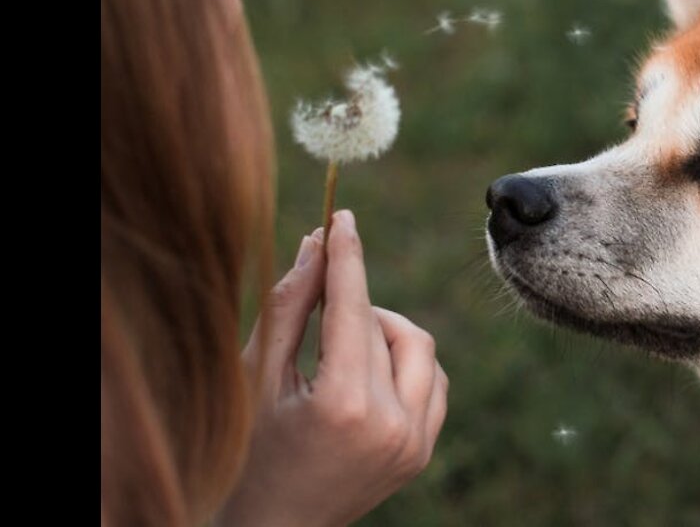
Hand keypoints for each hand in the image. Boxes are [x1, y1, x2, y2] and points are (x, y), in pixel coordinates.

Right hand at [216, 210, 447, 526]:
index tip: (342, 217)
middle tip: (323, 308)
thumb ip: (290, 307)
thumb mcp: (260, 376)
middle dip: (356, 305)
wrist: (276, 525)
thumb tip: (316, 243)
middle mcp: (390, 425)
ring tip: (340, 353)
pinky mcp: (424, 450)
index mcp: (343, 406)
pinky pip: (433, 380)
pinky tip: (366, 377)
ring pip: (420, 348)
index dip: (348, 258)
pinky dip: (405, 364)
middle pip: (388, 326)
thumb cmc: (252, 449)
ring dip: (384, 334)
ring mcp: (414, 442)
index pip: (353, 310)